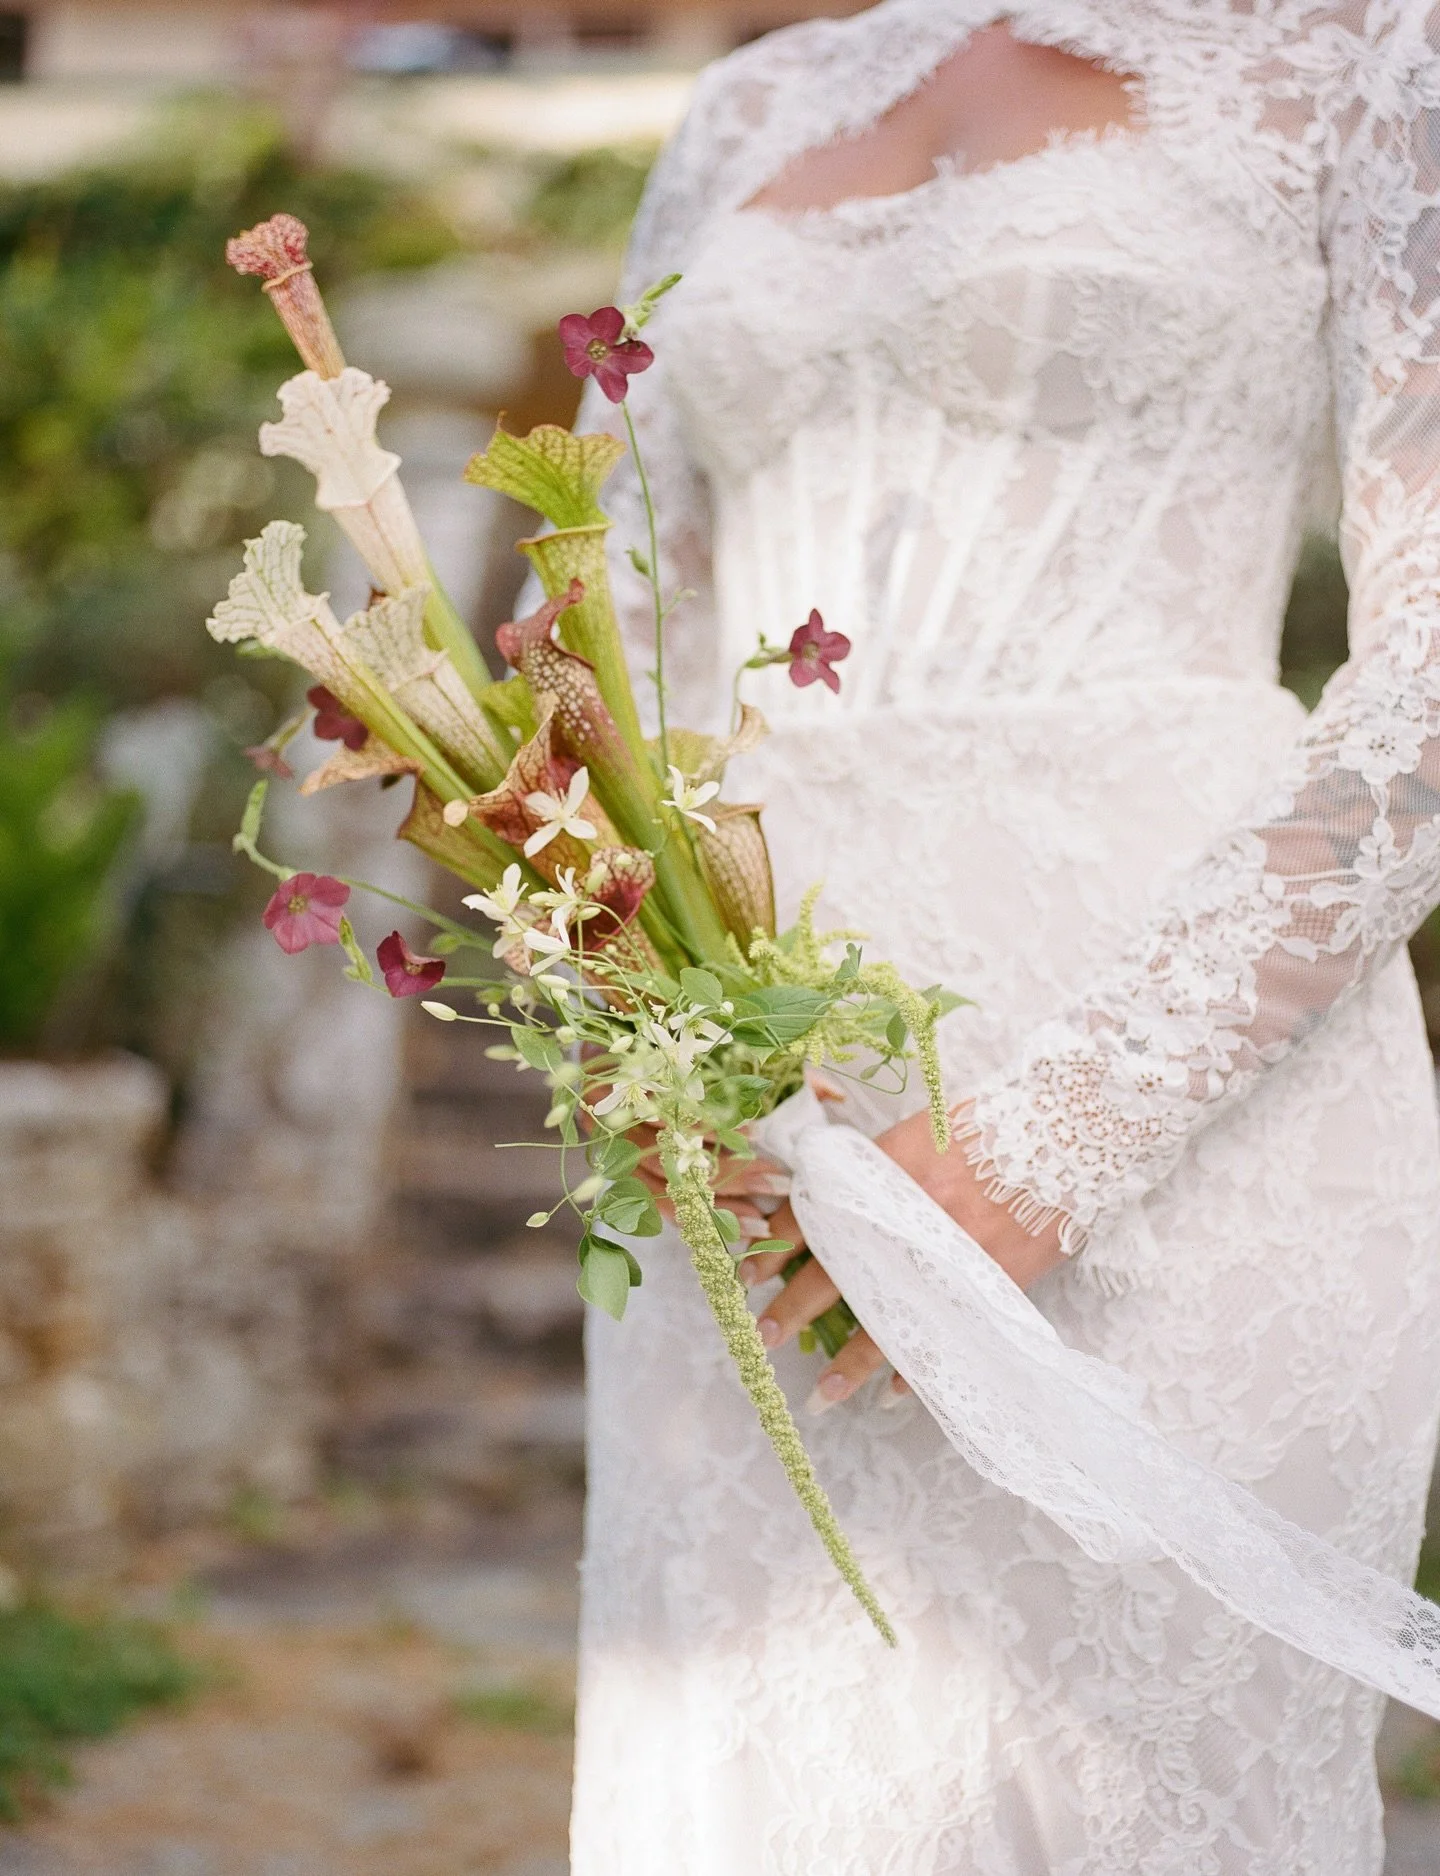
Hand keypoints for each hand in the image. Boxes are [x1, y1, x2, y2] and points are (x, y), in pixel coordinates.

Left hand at [737, 1104, 1064, 1411]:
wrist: (1064, 1132)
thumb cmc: (981, 1131)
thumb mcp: (913, 1136)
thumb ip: (867, 1170)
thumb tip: (816, 1202)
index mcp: (883, 1172)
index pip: (813, 1212)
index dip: (776, 1247)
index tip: (749, 1275)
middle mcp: (907, 1215)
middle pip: (839, 1271)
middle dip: (795, 1310)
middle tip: (762, 1339)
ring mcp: (948, 1253)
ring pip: (889, 1318)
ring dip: (851, 1363)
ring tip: (822, 1395)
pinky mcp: (988, 1280)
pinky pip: (944, 1335)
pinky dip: (921, 1368)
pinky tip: (894, 1392)